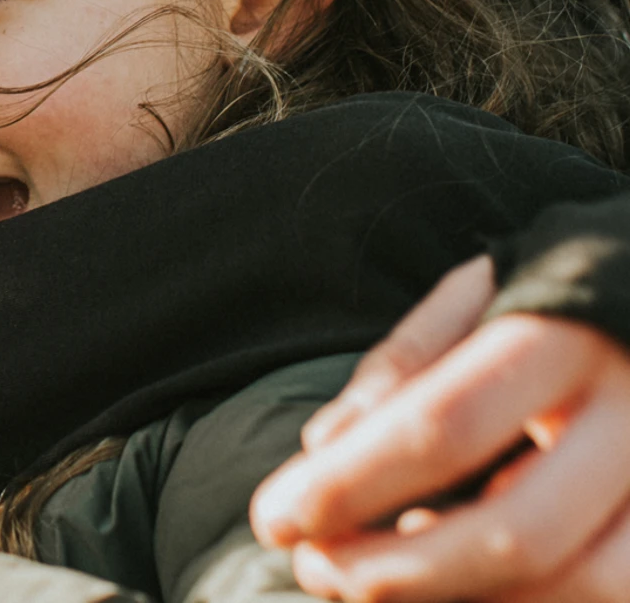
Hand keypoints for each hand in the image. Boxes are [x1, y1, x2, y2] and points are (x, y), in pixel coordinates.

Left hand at [251, 255, 629, 600]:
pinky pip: (614, 595)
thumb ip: (403, 367)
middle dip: (398, 570)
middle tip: (313, 569)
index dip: (351, 483)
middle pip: (517, 531)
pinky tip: (459, 589)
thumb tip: (321, 451)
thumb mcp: (476, 296)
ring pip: (584, 586)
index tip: (274, 519)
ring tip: (370, 585)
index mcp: (565, 336)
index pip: (444, 425)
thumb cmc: (553, 304)